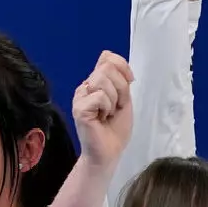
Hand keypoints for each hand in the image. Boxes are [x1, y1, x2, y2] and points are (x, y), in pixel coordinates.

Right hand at [73, 51, 133, 168]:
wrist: (109, 151)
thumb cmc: (116, 128)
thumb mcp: (124, 98)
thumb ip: (119, 79)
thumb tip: (109, 55)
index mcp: (96, 82)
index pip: (108, 58)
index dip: (122, 68)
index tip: (129, 84)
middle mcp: (86, 86)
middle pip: (107, 69)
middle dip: (120, 89)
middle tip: (116, 107)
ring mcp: (80, 96)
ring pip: (103, 80)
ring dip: (113, 100)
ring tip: (108, 113)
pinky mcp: (79, 107)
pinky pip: (99, 96)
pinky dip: (107, 108)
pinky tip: (101, 118)